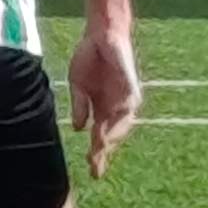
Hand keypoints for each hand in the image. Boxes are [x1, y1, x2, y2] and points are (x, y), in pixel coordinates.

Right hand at [67, 28, 140, 180]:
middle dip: (103, 152)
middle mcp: (116, 106)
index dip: (97, 154)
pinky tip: (107, 131)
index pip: (100, 136)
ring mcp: (125, 98)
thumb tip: (78, 128)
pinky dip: (118, 120)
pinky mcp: (130, 87)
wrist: (101, 35)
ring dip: (110, 139)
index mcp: (103, 108)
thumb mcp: (78, 85)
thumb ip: (80, 106)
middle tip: (95, 169)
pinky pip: (126, 107)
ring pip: (121, 125)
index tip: (91, 172)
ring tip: (99, 152)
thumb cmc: (89, 58)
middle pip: (112, 135)